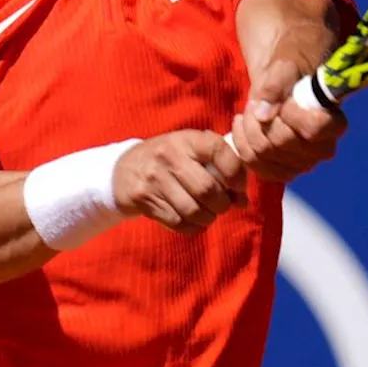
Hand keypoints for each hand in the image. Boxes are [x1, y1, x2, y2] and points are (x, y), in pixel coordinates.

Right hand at [112, 130, 246, 234]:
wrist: (124, 170)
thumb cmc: (169, 160)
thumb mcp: (191, 150)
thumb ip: (219, 167)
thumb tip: (243, 200)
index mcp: (187, 139)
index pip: (219, 151)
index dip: (236, 173)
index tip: (239, 187)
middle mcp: (169, 155)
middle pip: (207, 189)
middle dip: (223, 204)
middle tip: (223, 206)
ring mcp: (154, 178)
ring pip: (193, 210)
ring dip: (207, 218)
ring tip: (207, 214)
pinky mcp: (143, 198)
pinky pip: (177, 222)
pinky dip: (191, 226)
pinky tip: (192, 220)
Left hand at [231, 59, 347, 182]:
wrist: (283, 87)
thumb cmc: (292, 74)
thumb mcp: (286, 67)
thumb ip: (277, 84)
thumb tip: (263, 114)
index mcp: (334, 124)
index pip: (313, 128)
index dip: (291, 114)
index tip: (285, 100)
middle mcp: (322, 150)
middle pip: (282, 142)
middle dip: (262, 118)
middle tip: (256, 101)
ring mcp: (302, 165)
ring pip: (264, 153)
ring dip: (248, 128)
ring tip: (249, 109)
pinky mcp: (282, 172)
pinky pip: (254, 164)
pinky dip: (241, 142)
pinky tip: (241, 124)